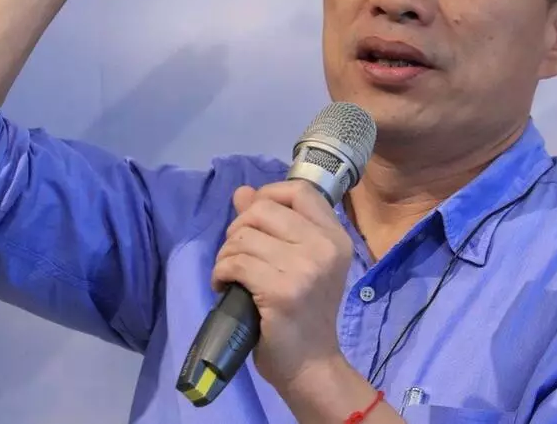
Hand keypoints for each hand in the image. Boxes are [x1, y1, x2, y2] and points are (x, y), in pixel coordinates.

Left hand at [211, 180, 352, 393]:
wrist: (311, 365)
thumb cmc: (304, 315)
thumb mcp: (298, 263)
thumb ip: (273, 224)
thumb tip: (242, 192)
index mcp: (335, 237)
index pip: (299, 190)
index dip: (268, 195)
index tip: (253, 221)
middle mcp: (325, 247)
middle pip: (263, 209)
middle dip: (238, 228)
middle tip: (237, 255)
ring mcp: (305, 268)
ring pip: (243, 237)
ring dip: (226, 256)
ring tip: (231, 275)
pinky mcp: (281, 291)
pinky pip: (235, 263)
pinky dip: (221, 273)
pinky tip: (225, 287)